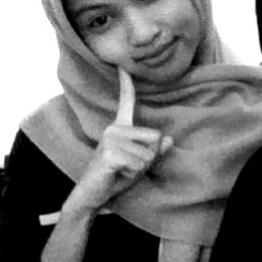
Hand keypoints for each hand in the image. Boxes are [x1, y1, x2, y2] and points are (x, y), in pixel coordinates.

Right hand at [65, 69, 172, 213]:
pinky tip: (116, 173)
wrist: (92, 196)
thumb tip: (169, 139)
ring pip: (149, 152)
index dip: (126, 82)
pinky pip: (139, 162)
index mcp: (121, 127)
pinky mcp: (109, 152)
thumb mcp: (140, 164)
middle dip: (149, 156)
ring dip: (140, 167)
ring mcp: (110, 138)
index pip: (126, 100)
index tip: (122, 65)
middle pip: (155, 136)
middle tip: (127, 165)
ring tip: (121, 170)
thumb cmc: (116, 178)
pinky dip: (133, 172)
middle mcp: (114, 128)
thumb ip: (154, 152)